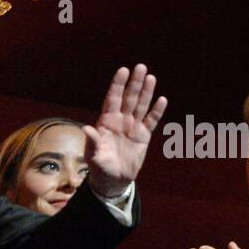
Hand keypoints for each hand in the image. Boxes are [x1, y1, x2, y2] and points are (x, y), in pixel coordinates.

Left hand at [85, 64, 167, 197]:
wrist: (113, 181)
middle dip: (134, 83)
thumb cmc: (99, 167)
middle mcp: (120, 120)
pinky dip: (157, 111)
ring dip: (146, 92)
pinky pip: (151, 121)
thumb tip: (87, 128)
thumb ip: (93, 142)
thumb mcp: (94, 156)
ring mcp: (133, 127)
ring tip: (151, 77)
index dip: (118, 85)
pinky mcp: (143, 136)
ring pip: (141, 106)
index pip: (113, 99)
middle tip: (141, 67)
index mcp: (106, 122)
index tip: (123, 70)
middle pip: (129, 98)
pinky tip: (162, 100)